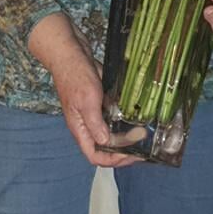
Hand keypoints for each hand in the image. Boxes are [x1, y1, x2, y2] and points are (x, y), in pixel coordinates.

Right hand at [28, 12, 138, 167]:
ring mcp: (93, 112)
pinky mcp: (99, 101)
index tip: (132, 156)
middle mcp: (87, 124)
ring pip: (110, 133)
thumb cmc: (74, 75)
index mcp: (80, 128)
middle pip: (105, 148)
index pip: (95, 156)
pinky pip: (112, 117)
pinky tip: (136, 116)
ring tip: (143, 135)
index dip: (113, 161)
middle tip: (142, 148)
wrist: (69, 52)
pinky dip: (123, 119)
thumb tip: (105, 143)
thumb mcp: (86, 100)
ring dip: (125, 136)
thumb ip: (95, 123)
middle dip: (123, 151)